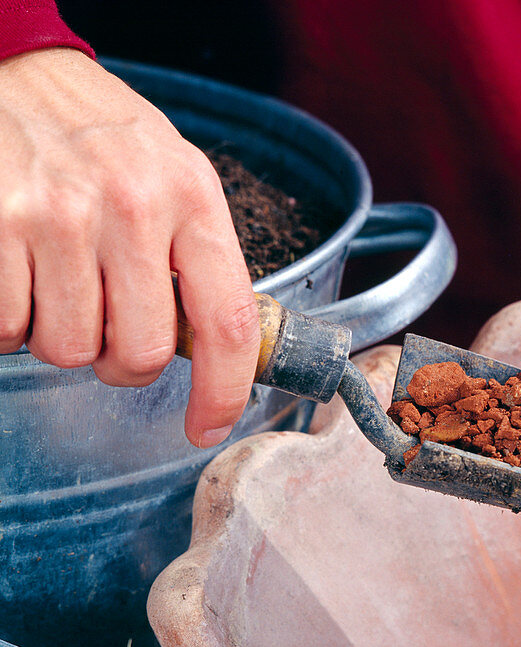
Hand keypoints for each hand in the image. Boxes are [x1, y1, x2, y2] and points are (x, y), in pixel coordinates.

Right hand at [0, 47, 258, 446]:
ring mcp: (59, 216)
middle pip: (139, 353)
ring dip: (65, 338)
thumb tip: (215, 351)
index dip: (223, 391)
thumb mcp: (178, 181)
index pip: (225, 322)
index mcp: (193, 200)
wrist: (20, 72)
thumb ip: (197, 260)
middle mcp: (132, 208)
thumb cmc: (106, 138)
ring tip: (63, 285)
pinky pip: (9, 329)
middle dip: (123, 362)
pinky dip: (14, 323)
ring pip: (70, 350)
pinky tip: (24, 277)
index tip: (208, 426)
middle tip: (110, 327)